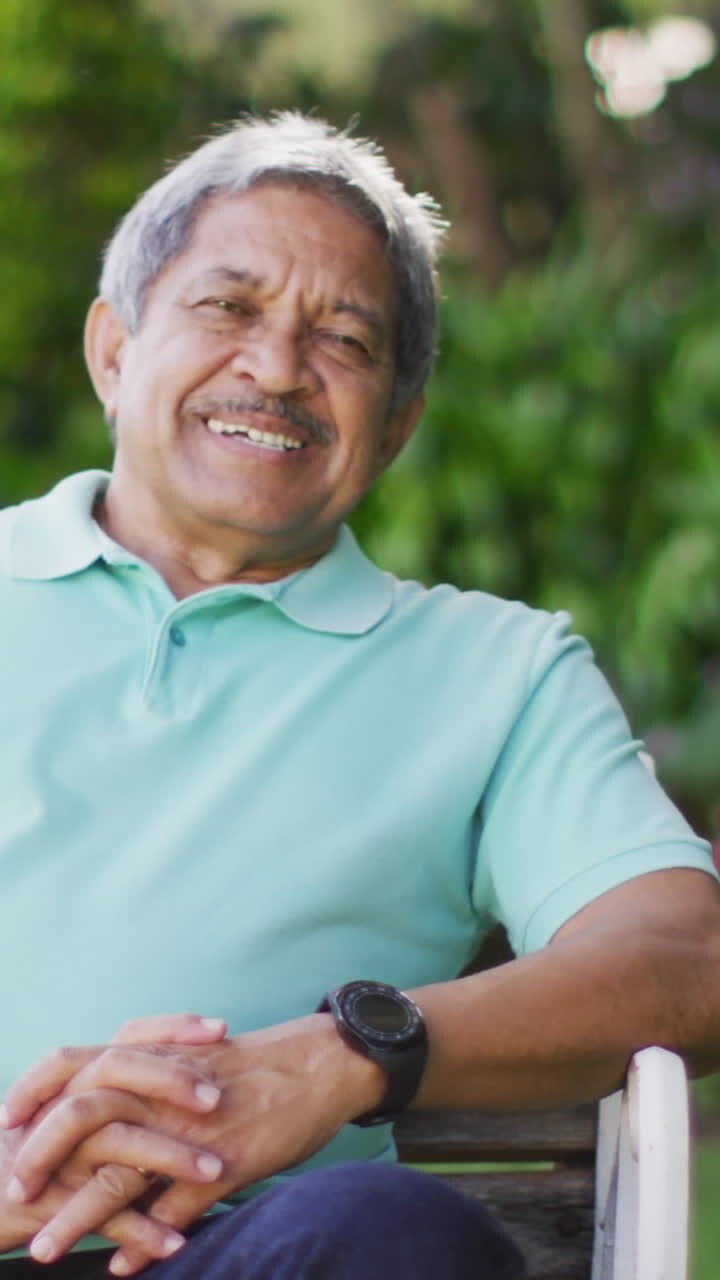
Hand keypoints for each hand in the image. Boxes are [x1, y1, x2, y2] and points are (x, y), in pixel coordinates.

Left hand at [7, 1013, 384, 1274]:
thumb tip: (100, 1105)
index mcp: (150, 1055)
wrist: (319, 1064)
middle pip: (81, 1115)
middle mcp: (163, 1088)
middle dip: (39, 1157)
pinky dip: (144, 1243)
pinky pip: (174, 1210)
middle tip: (14, 1190)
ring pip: (120, 1172)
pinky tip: (123, 1267)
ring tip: (44, 1249)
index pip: (69, 1064)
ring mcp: (192, 1129)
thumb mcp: (189, 1051)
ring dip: (76, 1215)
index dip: (30, 1093)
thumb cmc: (251, 1063)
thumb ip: (143, 1071)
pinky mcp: (225, 1163)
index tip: (4, 1125)